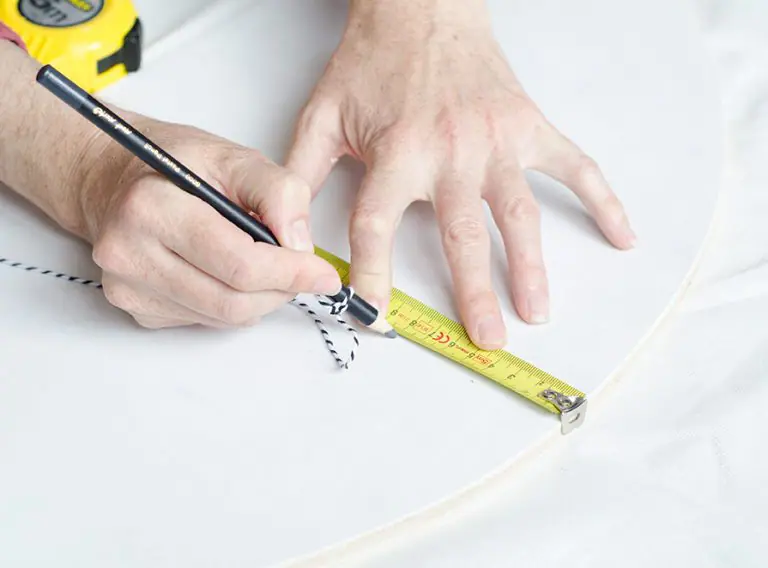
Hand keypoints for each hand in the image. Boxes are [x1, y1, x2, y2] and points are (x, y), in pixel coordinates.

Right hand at [76, 117, 341, 328]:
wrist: (112, 178)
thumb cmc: (174, 163)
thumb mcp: (234, 157)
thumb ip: (279, 192)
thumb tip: (301, 246)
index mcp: (152, 208)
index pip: (239, 264)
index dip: (291, 274)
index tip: (324, 274)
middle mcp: (129, 253)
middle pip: (233, 301)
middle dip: (281, 291)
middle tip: (302, 271)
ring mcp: (127, 287)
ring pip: (223, 318)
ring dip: (260, 299)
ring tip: (265, 265)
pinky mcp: (135, 309)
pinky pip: (205, 321)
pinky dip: (232, 304)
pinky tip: (226, 272)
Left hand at [286, 1, 634, 349]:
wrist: (421, 9)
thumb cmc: (372, 64)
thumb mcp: (322, 117)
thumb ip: (299, 178)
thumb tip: (286, 232)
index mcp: (396, 153)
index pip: (378, 227)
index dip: (371, 276)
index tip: (374, 317)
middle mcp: (450, 152)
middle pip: (462, 235)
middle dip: (474, 293)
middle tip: (487, 339)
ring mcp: (497, 140)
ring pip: (519, 214)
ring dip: (531, 266)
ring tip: (537, 310)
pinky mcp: (529, 127)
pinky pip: (575, 167)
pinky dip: (603, 200)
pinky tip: (621, 234)